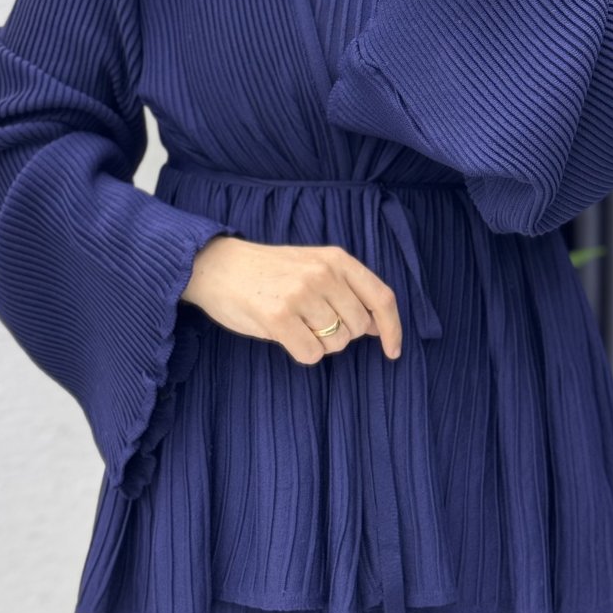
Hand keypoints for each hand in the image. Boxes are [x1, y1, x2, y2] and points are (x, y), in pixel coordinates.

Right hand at [183, 234, 402, 364]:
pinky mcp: (278, 316)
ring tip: (296, 323)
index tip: (392, 351)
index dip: (393, 328)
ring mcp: (301, 294)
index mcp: (336, 259)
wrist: (218, 266)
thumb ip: (347, 290)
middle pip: (358, 327)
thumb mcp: (313, 266)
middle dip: (342, 334)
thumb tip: (378, 327)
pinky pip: (312, 354)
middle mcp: (322, 273)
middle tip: (314, 322)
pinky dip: (302, 352)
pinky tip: (285, 335)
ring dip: (320, 343)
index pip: (381, 298)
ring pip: (336, 343)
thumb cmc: (269, 272)